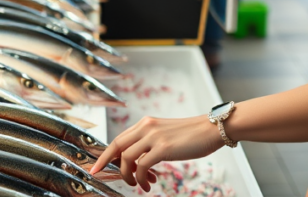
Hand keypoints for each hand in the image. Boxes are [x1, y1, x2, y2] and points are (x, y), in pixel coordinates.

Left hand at [91, 115, 222, 190]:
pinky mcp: (163, 148)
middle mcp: (146, 127)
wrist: (212, 128)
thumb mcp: (165, 135)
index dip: (105, 154)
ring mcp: (154, 137)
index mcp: (146, 123)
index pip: (118, 139)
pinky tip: (148, 185)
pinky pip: (142, 166)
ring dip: (128, 176)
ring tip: (138, 185)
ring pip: (127, 158)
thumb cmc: (192, 135)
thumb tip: (138, 161)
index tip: (95, 166)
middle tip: (99, 175)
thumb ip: (150, 142)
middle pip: (117, 146)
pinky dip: (141, 179)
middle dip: (106, 163)